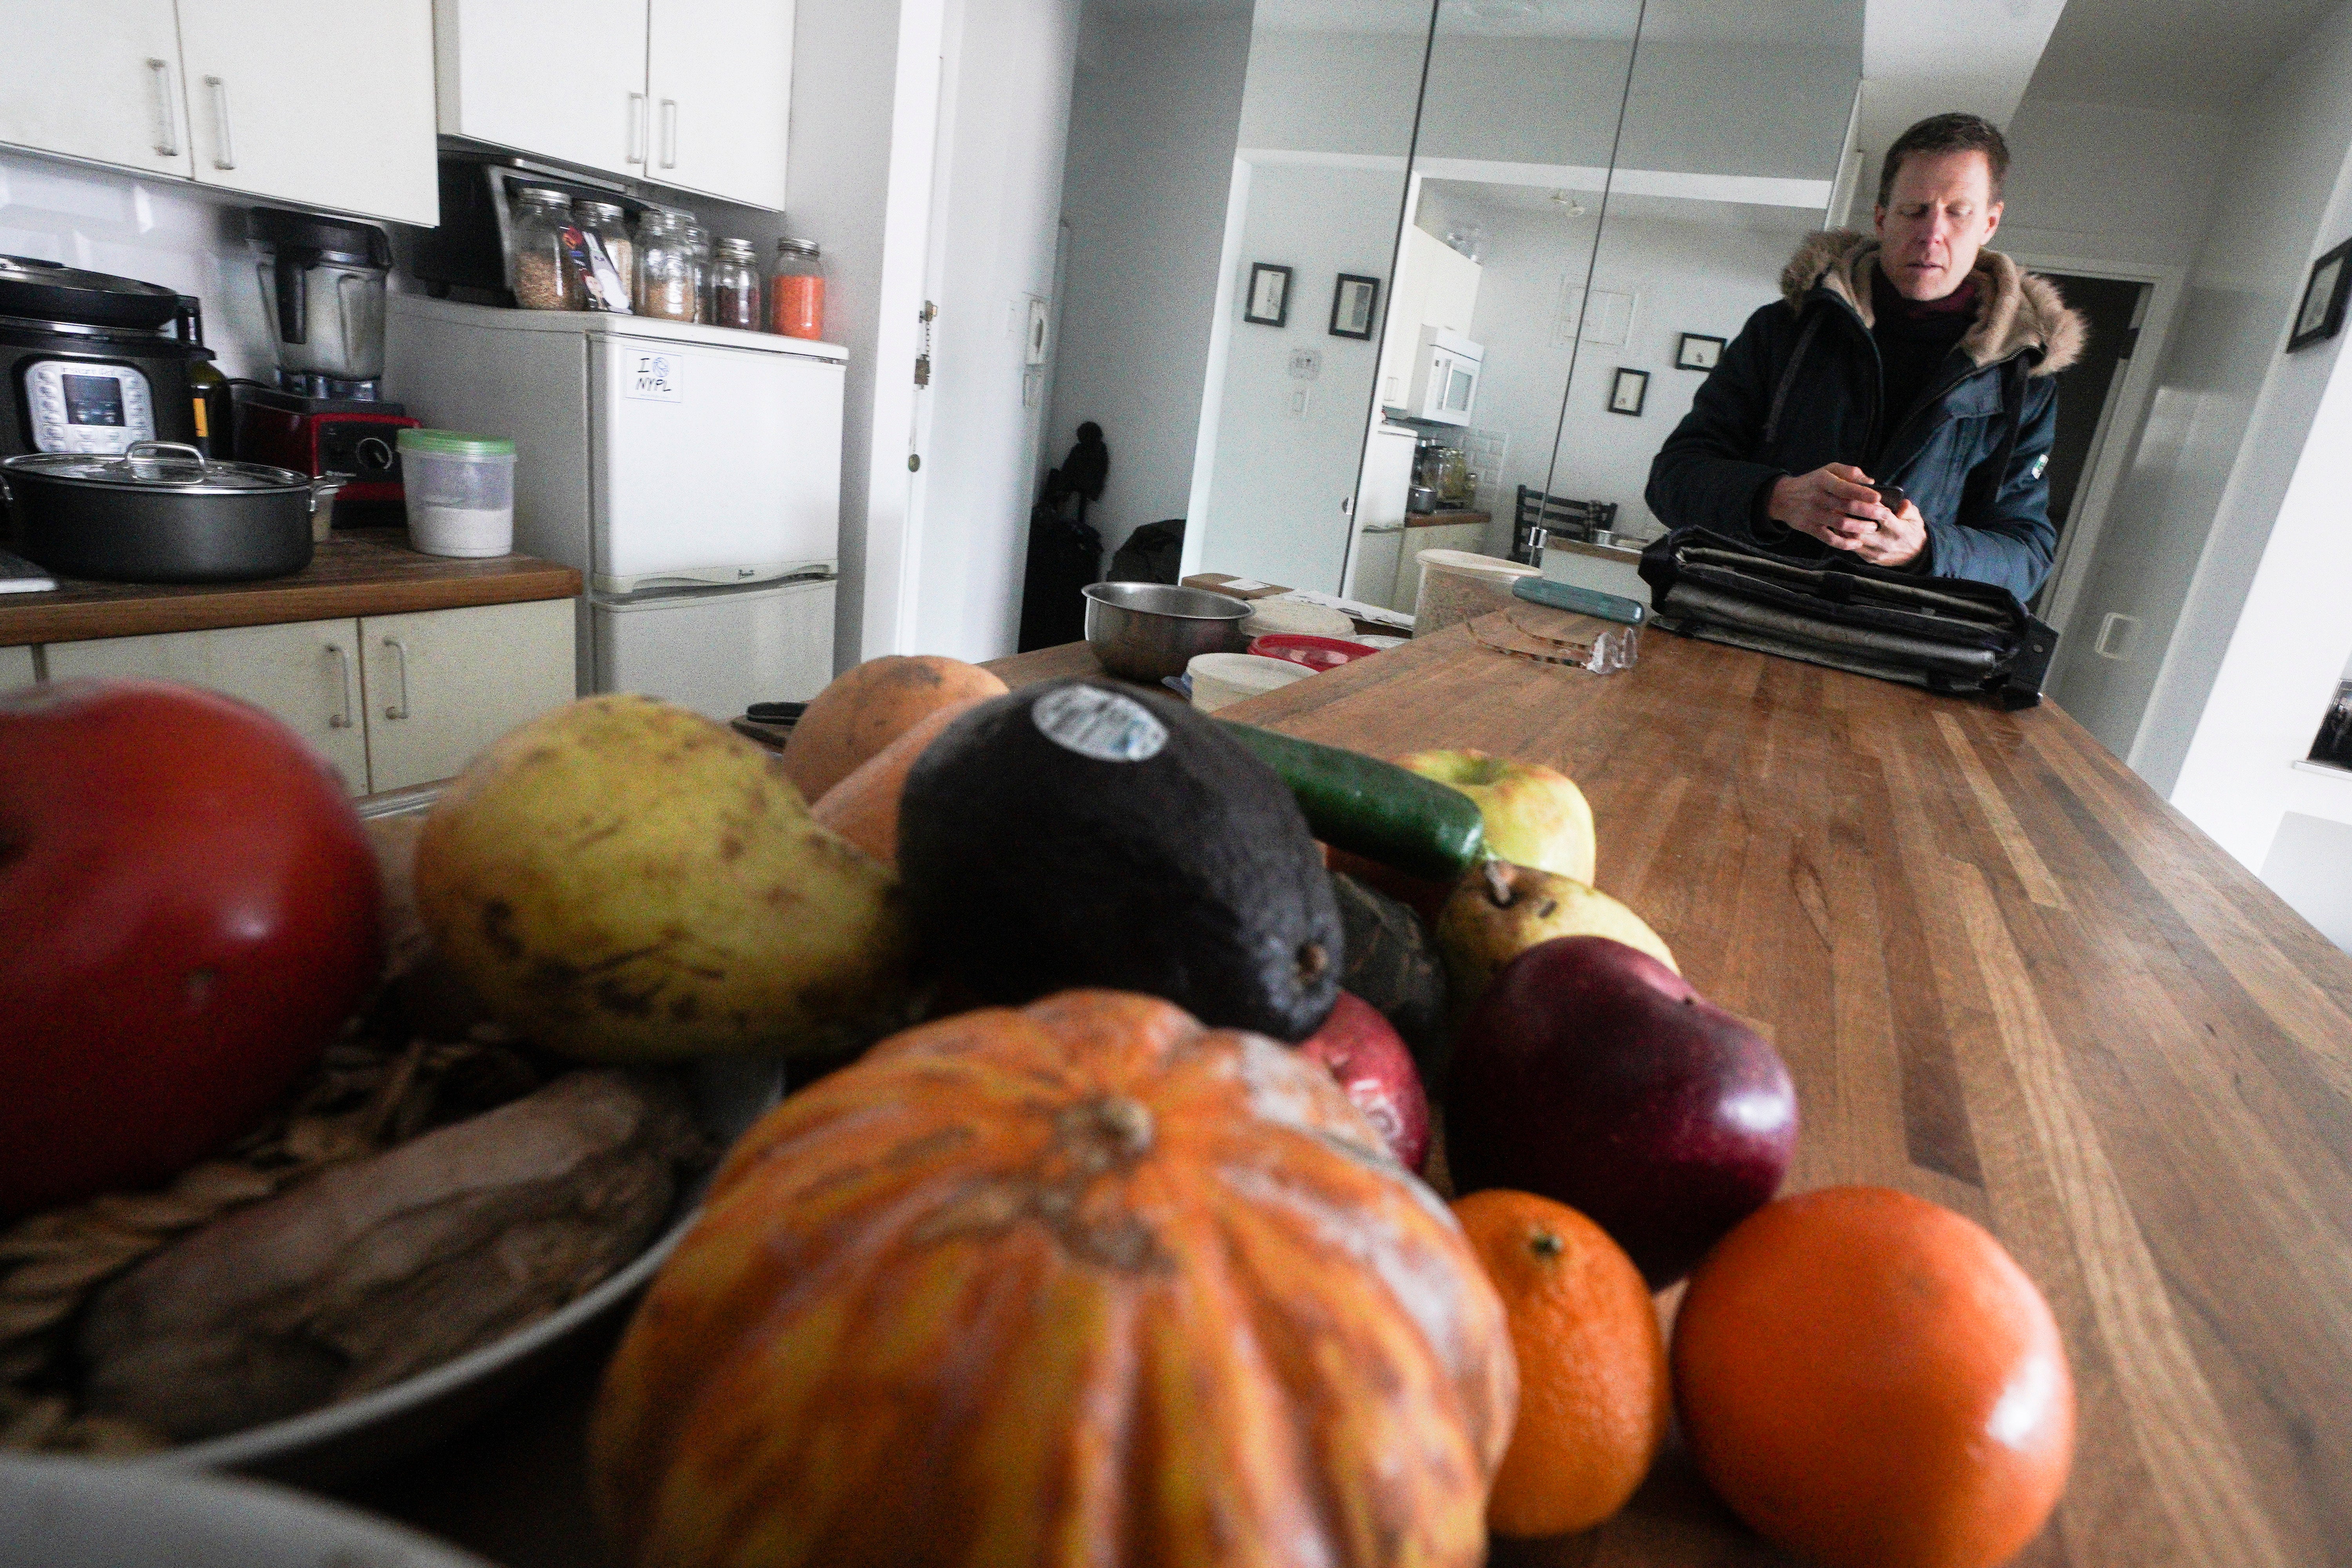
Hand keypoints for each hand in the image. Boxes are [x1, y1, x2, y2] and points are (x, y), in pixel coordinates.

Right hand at [1768, 463, 1893, 545]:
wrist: (1783, 497)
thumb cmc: (1812, 482)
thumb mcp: (1827, 470)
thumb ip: (1849, 472)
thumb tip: (1870, 481)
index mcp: (1823, 481)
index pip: (1845, 487)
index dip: (1862, 493)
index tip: (1878, 497)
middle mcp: (1818, 497)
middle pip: (1846, 506)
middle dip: (1868, 512)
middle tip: (1883, 515)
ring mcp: (1813, 514)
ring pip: (1840, 523)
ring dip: (1860, 527)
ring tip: (1873, 528)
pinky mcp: (1810, 528)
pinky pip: (1829, 539)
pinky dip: (1844, 543)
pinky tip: (1857, 543)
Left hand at [1845, 501, 1925, 567]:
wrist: (1915, 556)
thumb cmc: (1913, 532)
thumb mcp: (1916, 518)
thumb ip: (1908, 509)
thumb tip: (1900, 503)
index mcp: (1899, 530)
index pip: (1882, 516)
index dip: (1870, 506)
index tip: (1861, 495)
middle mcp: (1886, 543)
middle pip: (1862, 531)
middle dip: (1850, 518)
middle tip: (1841, 505)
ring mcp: (1876, 553)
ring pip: (1853, 541)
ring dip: (1844, 528)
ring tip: (1838, 515)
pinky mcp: (1869, 559)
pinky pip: (1853, 548)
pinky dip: (1845, 538)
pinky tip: (1841, 528)